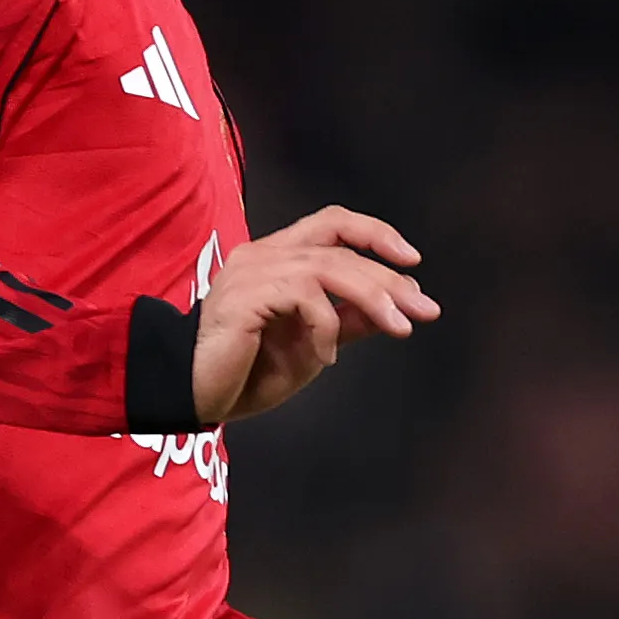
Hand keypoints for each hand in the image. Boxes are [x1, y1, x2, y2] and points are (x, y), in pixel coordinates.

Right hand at [189, 207, 437, 425]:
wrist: (194, 396)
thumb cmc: (245, 373)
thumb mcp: (312, 345)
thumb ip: (346, 322)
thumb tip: (392, 310)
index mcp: (276, 257)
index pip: (332, 223)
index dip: (375, 233)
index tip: (413, 262)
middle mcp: (263, 255)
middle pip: (340, 248)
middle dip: (389, 279)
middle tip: (424, 310)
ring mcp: (252, 271)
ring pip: (330, 267)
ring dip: (373, 297)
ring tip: (398, 327)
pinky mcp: (246, 296)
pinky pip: (306, 298)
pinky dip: (327, 328)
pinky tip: (325, 357)